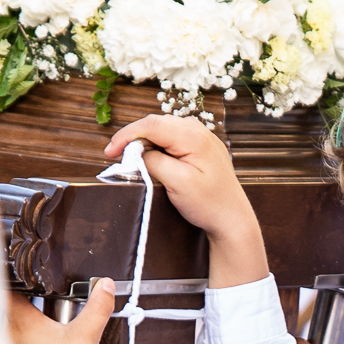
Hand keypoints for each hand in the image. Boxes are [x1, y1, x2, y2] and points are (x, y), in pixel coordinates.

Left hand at [8, 286, 117, 343]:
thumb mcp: (85, 336)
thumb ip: (97, 307)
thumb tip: (106, 285)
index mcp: (21, 322)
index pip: (7, 290)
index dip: (14, 280)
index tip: (22, 276)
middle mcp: (7, 336)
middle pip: (5, 309)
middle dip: (19, 302)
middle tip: (35, 300)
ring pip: (6, 330)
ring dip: (18, 325)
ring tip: (38, 325)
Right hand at [105, 115, 267, 287]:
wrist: (232, 219)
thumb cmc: (209, 204)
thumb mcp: (177, 183)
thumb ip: (154, 161)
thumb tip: (138, 151)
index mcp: (193, 136)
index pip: (151, 125)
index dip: (126, 135)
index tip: (110, 152)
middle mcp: (199, 131)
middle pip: (156, 124)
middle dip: (133, 138)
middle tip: (117, 157)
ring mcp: (202, 138)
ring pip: (164, 130)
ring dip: (145, 142)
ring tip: (132, 160)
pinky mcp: (202, 147)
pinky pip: (174, 138)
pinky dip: (158, 146)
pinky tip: (151, 159)